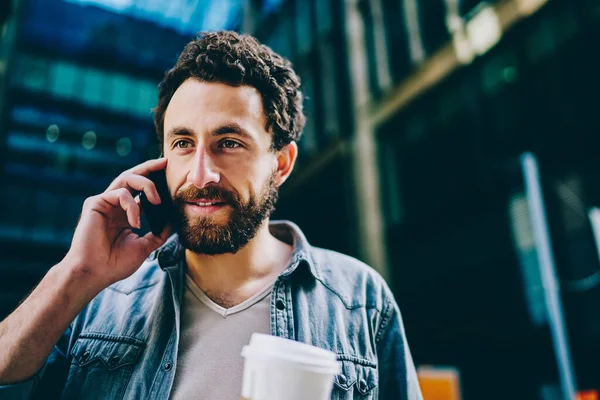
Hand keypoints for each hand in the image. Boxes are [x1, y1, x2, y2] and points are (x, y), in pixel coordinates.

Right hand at [63, 158, 170, 288]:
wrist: (94, 273)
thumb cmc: (115, 263)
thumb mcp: (144, 246)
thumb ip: (159, 233)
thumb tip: (173, 220)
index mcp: (125, 213)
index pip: (141, 190)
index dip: (155, 180)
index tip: (170, 173)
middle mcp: (114, 204)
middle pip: (133, 176)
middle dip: (150, 167)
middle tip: (165, 162)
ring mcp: (104, 202)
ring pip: (127, 178)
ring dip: (146, 185)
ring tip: (157, 200)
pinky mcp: (95, 203)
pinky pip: (120, 194)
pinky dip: (132, 206)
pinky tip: (135, 223)